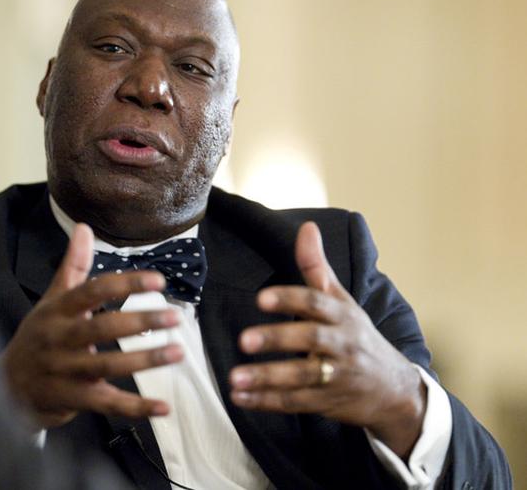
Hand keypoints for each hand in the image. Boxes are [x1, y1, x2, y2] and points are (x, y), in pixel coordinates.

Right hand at [0, 223, 183, 428]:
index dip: (125, 284)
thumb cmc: (38, 337)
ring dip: (145, 360)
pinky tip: (163, 406)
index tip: (157, 280)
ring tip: (177, 352)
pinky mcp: (71, 399)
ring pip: (108, 365)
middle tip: (175, 316)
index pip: (92, 291)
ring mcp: (63, 371)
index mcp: (56, 310)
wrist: (5, 387)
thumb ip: (73, 266)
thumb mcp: (51, 300)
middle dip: (141, 321)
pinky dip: (136, 407)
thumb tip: (84, 227)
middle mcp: (58, 339)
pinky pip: (107, 404)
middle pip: (102, 328)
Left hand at [229, 222, 425, 457]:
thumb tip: (307, 227)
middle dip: (277, 339)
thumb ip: (316, 266)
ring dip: (266, 378)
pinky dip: (266, 402)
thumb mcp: (342, 299)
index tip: (261, 298)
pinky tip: (240, 397)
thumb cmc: (358, 336)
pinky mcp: (329, 402)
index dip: (289, 299)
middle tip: (244, 340)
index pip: (316, 302)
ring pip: (301, 377)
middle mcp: (342, 344)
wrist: (396, 389)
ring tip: (234, 378)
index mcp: (342, 315)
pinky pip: (296, 402)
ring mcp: (337, 376)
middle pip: (310, 339)